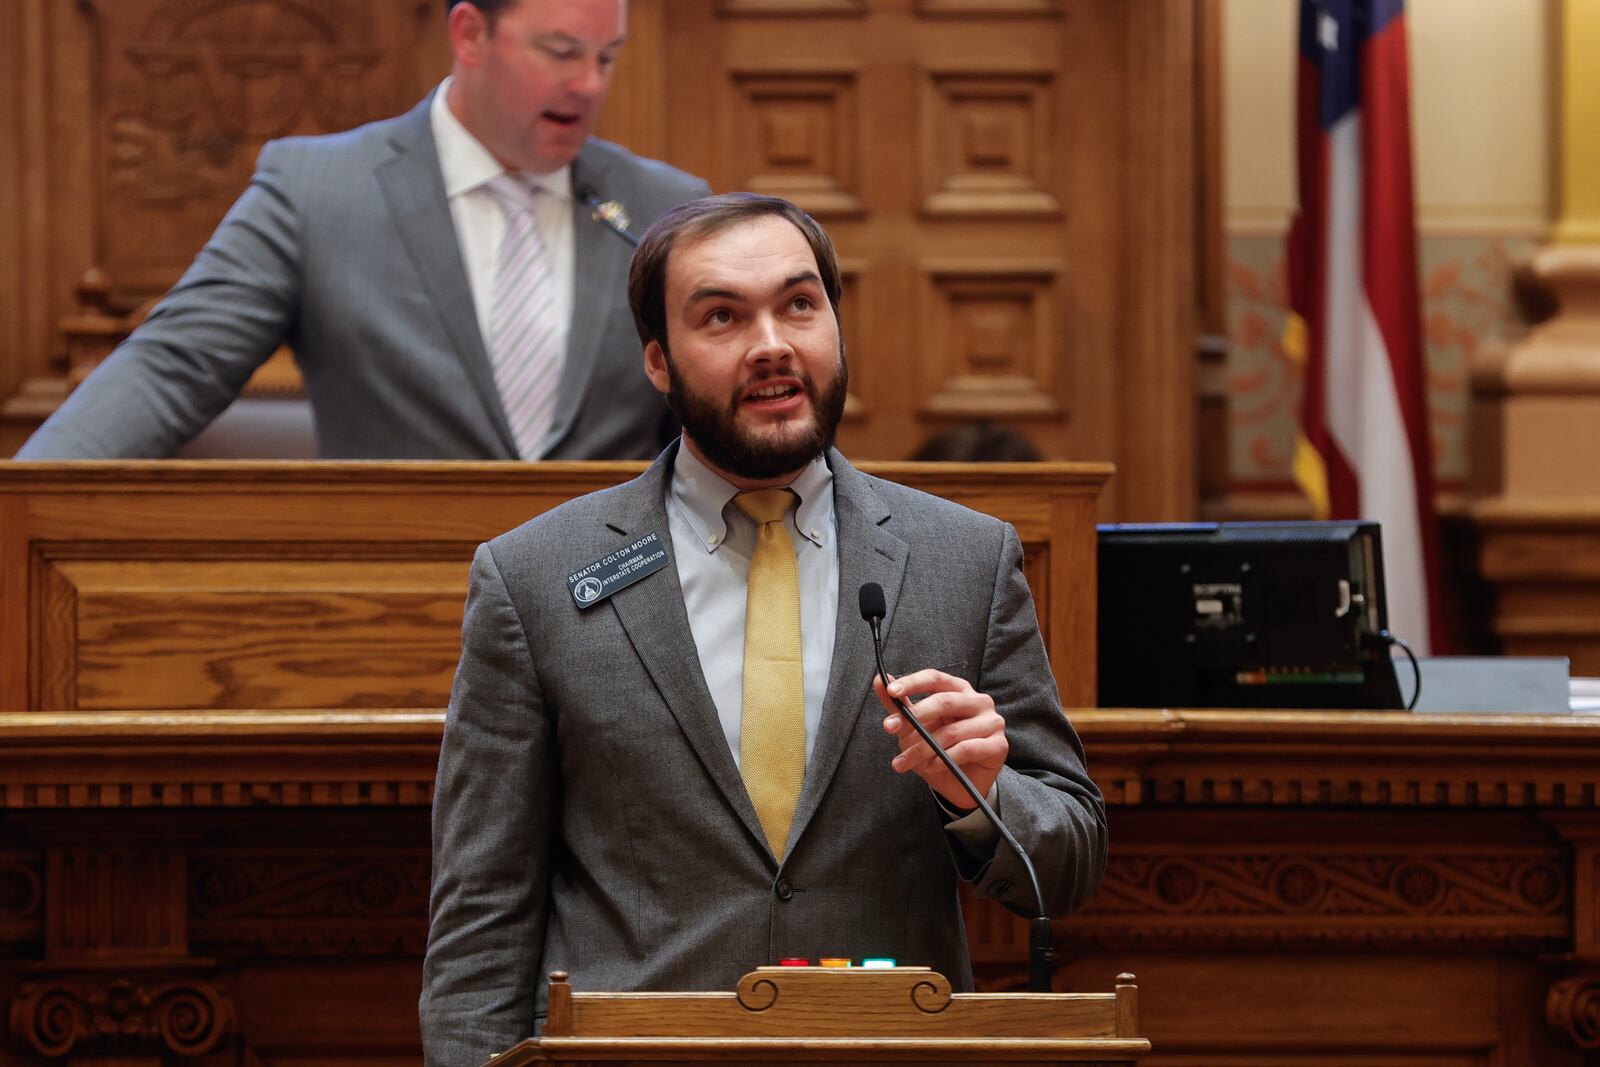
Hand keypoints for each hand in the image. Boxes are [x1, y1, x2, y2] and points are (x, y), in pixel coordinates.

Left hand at [875, 669, 1007, 810]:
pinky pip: (966, 749)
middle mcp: (979, 701)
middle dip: (913, 717)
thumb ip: (900, 704)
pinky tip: (931, 766)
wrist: (960, 786)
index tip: (891, 691)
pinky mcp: (999, 745)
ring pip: (951, 731)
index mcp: (959, 689)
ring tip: (905, 761)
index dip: (913, 682)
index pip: (935, 678)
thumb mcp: (914, 727)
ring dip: (922, 748)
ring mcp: (992, 722)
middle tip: (890, 729)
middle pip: (944, 701)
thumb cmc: (938, 750)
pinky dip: (944, 760)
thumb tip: (880, 680)